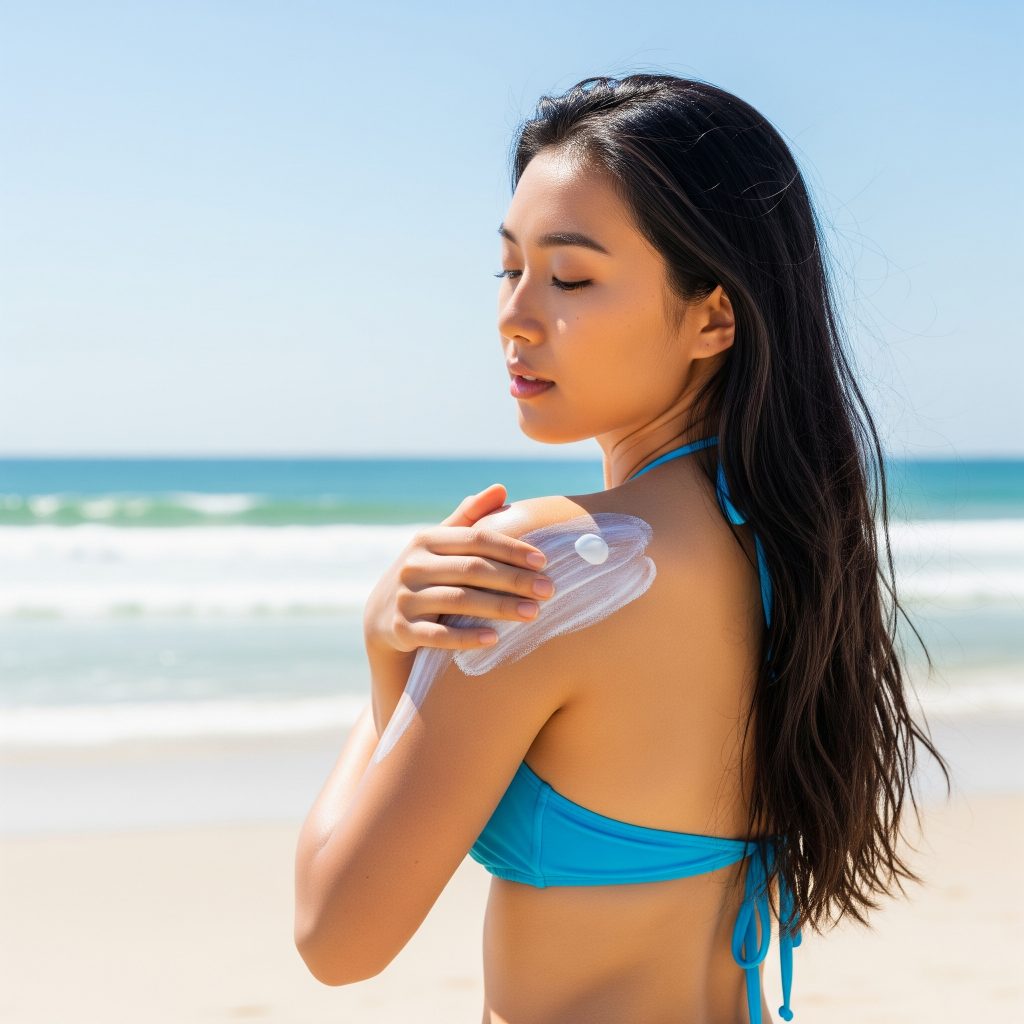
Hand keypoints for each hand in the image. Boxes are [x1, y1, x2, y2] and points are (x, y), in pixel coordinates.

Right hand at [362, 483, 555, 653]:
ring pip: (459, 600)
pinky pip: (438, 635)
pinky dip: (467, 637)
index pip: (476, 539)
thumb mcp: (439, 543)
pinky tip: (495, 639)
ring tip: (533, 613)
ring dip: (499, 607)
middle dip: (514, 579)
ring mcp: (405, 598)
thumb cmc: (425, 573)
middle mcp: (413, 566)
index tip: (543, 561)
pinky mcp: (402, 629)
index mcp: (426, 540)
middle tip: (549, 590)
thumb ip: (469, 517)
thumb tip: (501, 488)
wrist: (382, 616)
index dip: (511, 549)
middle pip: (472, 569)